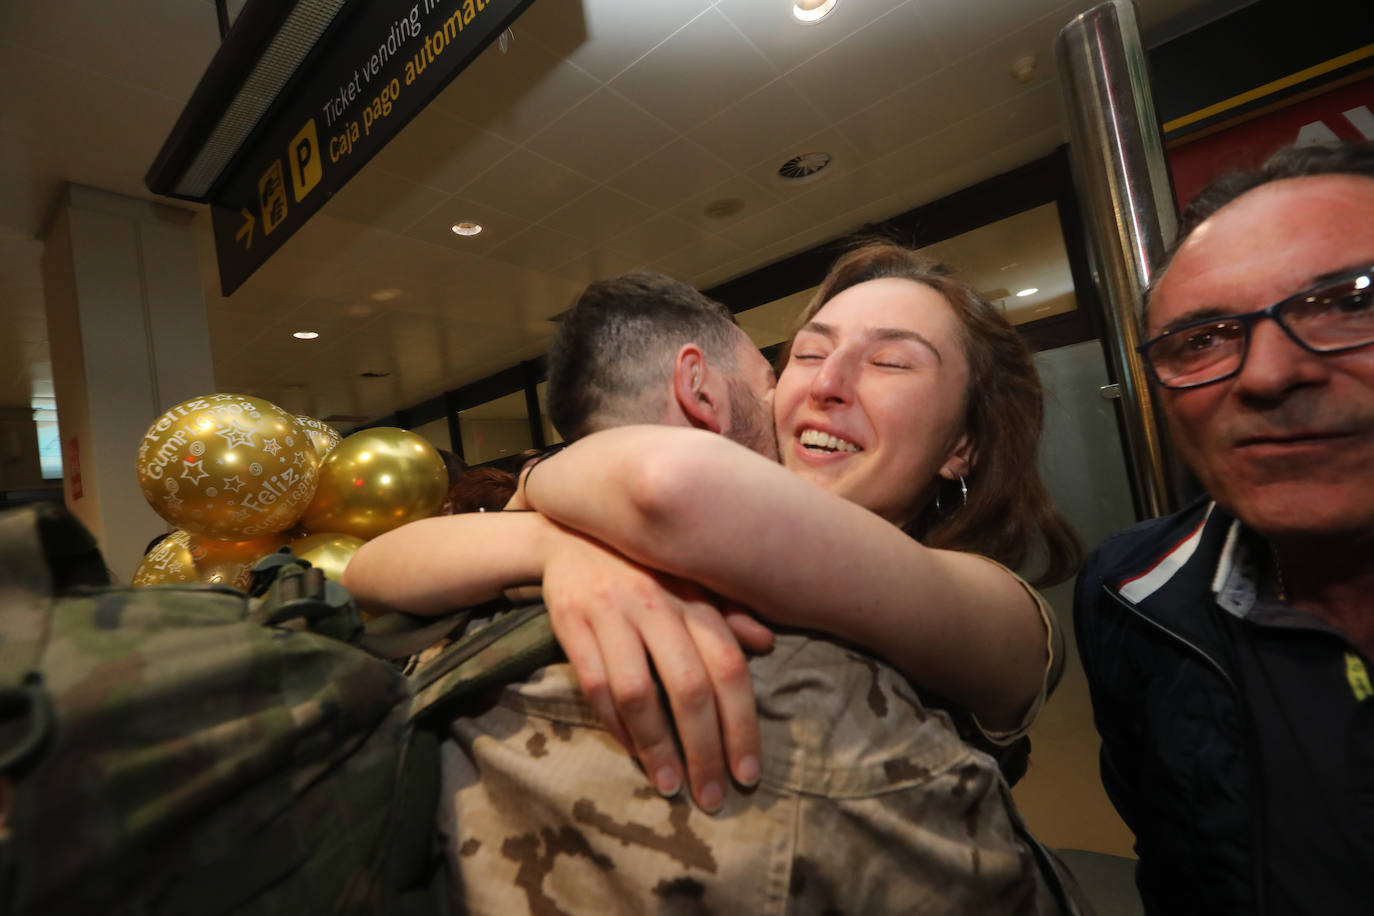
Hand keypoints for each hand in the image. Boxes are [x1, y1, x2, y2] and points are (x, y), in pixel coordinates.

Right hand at [540, 525, 762, 812]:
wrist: (569, 529)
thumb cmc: (641, 562)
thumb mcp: (688, 576)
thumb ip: (726, 610)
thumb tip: (766, 643)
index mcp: (694, 595)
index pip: (728, 667)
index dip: (742, 724)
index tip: (748, 773)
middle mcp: (657, 604)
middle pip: (689, 687)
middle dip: (705, 749)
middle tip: (713, 797)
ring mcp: (612, 613)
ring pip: (639, 692)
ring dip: (657, 747)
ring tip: (672, 786)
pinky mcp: (571, 623)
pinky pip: (595, 685)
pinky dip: (616, 725)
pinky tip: (633, 753)